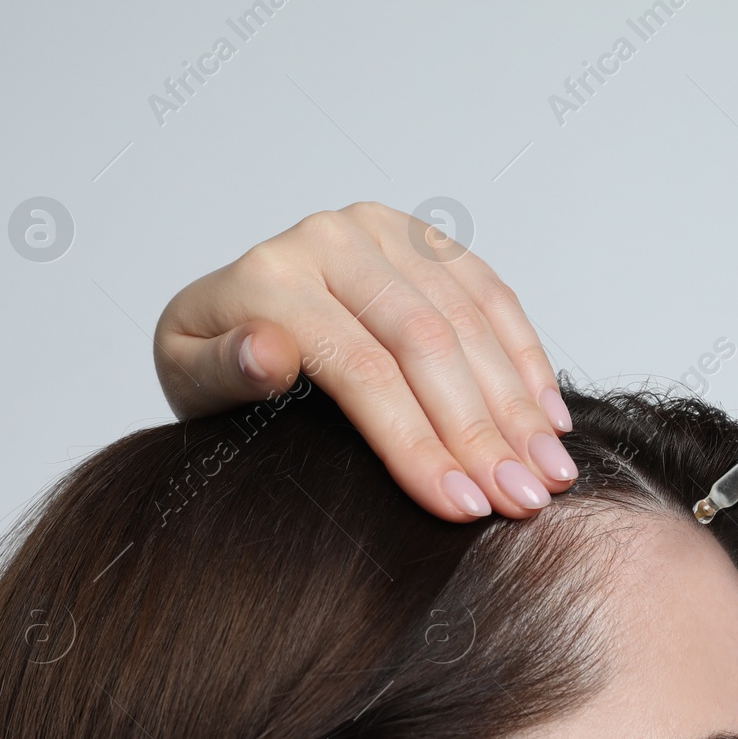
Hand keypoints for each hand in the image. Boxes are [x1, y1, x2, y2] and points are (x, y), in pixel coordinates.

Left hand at [153, 201, 576, 522]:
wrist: (226, 318)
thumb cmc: (215, 369)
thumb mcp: (188, 380)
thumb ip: (222, 371)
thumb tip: (267, 351)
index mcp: (272, 276)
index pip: (363, 369)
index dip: (418, 441)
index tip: (461, 507)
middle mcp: (333, 238)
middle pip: (428, 343)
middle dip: (482, 431)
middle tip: (522, 500)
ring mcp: (386, 232)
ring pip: (471, 320)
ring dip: (519, 404)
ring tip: (549, 474)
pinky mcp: (425, 240)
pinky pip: (492, 295)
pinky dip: (527, 360)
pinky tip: (548, 420)